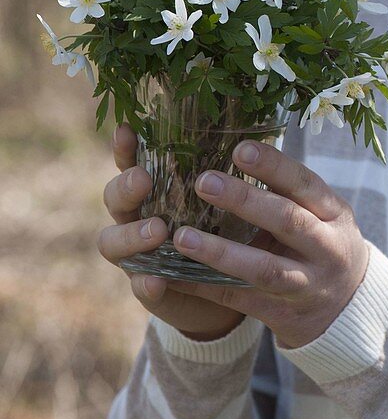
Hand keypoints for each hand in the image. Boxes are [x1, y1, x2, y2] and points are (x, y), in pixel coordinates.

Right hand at [97, 123, 249, 340]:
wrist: (234, 285)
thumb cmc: (229, 227)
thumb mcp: (230, 197)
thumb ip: (226, 174)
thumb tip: (245, 139)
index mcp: (155, 188)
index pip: (132, 161)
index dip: (125, 147)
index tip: (127, 129)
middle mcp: (137, 217)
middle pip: (114, 197)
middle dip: (125, 187)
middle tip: (144, 180)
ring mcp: (138, 254)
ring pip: (112, 241)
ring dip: (131, 235)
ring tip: (157, 230)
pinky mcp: (150, 288)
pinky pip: (140, 286)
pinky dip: (146, 283)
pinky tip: (155, 281)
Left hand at [145, 140, 369, 349]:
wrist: (348, 307)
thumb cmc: (322, 242)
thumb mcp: (322, 213)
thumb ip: (288, 190)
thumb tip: (236, 148)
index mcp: (334, 213)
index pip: (305, 184)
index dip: (274, 167)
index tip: (239, 149)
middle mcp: (326, 248)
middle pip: (288, 222)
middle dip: (245, 201)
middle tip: (203, 182)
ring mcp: (306, 285)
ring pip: (264, 269)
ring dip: (221, 253)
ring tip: (182, 236)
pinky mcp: (282, 314)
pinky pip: (240, 300)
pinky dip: (205, 286)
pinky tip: (173, 274)